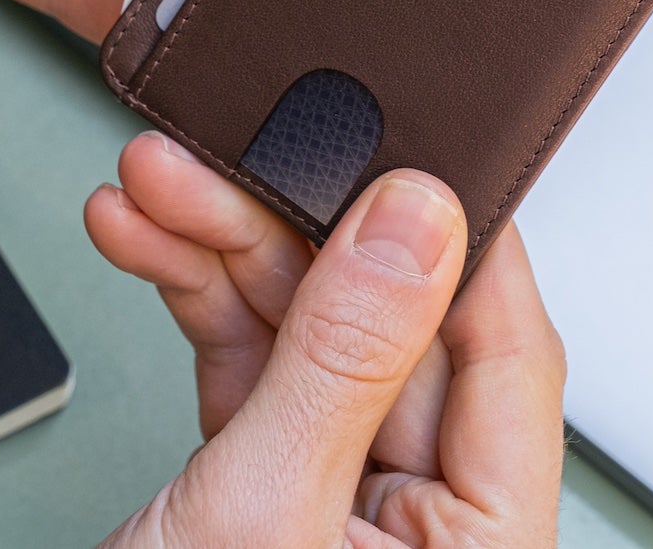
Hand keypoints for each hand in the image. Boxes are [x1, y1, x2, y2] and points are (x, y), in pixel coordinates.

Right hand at [85, 132, 565, 547]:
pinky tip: (144, 239)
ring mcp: (338, 504)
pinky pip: (246, 364)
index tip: (407, 142)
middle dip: (291, 229)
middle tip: (233, 153)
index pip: (508, 356)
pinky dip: (193, 300)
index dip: (459, 241)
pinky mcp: (262, 489)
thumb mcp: (265, 514)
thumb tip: (418, 224)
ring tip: (155, 186)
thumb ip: (346, 362)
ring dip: (223, 248)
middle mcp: (424, 526)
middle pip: (388, 325)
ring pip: (308, 331)